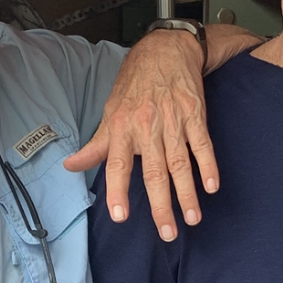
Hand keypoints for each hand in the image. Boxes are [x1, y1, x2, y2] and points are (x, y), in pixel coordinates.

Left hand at [63, 28, 217, 239]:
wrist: (165, 49)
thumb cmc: (135, 82)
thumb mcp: (110, 111)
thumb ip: (96, 145)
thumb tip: (71, 166)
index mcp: (122, 127)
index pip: (118, 165)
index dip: (118, 190)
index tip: (120, 216)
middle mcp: (147, 126)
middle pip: (154, 172)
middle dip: (161, 205)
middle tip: (167, 232)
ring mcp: (173, 121)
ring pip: (180, 163)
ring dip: (187, 193)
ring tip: (191, 218)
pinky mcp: (195, 115)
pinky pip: (202, 144)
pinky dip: (208, 165)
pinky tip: (212, 186)